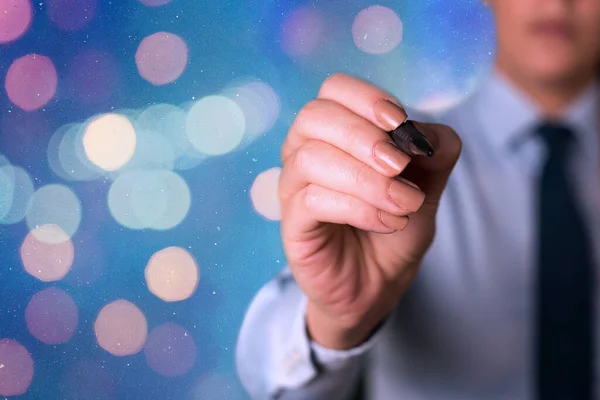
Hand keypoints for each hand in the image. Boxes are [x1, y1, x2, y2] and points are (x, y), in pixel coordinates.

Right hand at [278, 73, 461, 349]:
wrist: (379, 283)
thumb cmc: (395, 227)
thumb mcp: (428, 186)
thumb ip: (435, 154)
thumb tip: (425, 134)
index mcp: (335, 133)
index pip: (334, 90)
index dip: (366, 98)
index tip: (400, 123)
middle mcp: (305, 152)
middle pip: (314, 116)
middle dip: (364, 136)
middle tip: (401, 166)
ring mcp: (293, 188)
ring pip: (312, 158)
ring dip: (368, 179)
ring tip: (405, 203)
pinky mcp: (292, 223)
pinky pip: (313, 200)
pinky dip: (359, 207)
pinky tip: (388, 221)